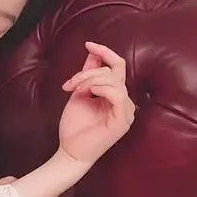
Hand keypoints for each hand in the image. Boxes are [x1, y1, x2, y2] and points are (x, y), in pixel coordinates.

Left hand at [58, 43, 134, 166]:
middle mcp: (124, 102)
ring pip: (114, 80)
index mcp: (115, 95)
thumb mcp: (79, 93)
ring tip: (75, 90)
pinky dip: (100, 88)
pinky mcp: (123, 120)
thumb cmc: (74, 127)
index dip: (105, 53)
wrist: (70, 152)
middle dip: (89, 71)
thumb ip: (88, 74)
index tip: (88, 44)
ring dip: (90, 79)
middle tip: (70, 83)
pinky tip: (88, 93)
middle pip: (114, 71)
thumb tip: (92, 53)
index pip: (117, 67)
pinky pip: (117, 93)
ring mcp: (126, 111)